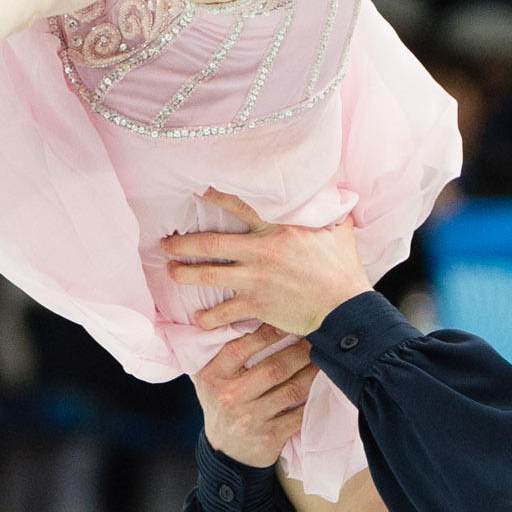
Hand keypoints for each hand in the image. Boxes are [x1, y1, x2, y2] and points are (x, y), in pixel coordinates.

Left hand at [162, 191, 367, 336]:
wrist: (345, 308)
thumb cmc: (343, 270)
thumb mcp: (339, 231)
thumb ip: (330, 211)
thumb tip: (336, 194)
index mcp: (278, 229)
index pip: (240, 206)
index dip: (216, 196)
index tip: (199, 191)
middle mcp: (260, 252)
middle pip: (210, 244)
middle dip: (183, 243)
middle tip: (166, 243)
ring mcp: (255, 280)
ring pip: (209, 276)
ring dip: (185, 275)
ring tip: (171, 273)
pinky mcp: (257, 306)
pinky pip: (223, 313)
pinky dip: (208, 318)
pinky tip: (197, 320)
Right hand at [195, 329, 316, 469]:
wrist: (225, 452)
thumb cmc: (221, 404)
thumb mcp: (209, 378)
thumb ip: (219, 350)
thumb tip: (242, 313)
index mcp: (213, 377)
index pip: (241, 347)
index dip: (267, 332)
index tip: (287, 321)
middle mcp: (230, 398)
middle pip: (273, 368)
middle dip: (299, 350)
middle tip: (316, 336)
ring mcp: (250, 419)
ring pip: (292, 389)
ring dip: (312, 371)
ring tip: (325, 357)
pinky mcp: (269, 437)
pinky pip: (299, 414)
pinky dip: (315, 399)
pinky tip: (326, 385)